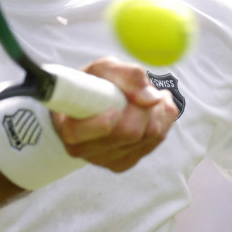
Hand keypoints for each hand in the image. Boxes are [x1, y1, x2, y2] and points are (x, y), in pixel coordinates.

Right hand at [52, 57, 176, 171]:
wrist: (91, 101)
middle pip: (130, 133)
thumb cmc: (93, 84)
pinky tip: (150, 108)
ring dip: (155, 110)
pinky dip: (161, 118)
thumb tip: (152, 98)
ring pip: (149, 136)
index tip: (116, 107)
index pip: (91, 133)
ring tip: (144, 96)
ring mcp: (106, 160)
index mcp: (69, 127)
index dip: (108, 121)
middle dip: (142, 107)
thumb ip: (125, 75)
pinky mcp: (125, 162)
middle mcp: (84, 150)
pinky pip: (157, 139)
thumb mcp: (103, 68)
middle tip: (141, 90)